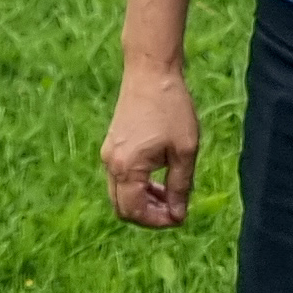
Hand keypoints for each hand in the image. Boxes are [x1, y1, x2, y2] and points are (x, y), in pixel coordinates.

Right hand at [102, 64, 201, 225]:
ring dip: (143, 201)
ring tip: (170, 192)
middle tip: (175, 207)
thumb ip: (180, 186)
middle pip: (123, 208)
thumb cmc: (171, 108)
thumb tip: (178, 214)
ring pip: (120, 194)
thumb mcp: (184, 150)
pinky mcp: (111, 145)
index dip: (158, 221)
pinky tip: (159, 176)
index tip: (181, 215)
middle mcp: (111, 164)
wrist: (150, 71)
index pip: (135, 212)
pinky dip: (137, 186)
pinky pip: (120, 178)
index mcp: (127, 167)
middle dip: (149, 215)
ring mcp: (108, 154)